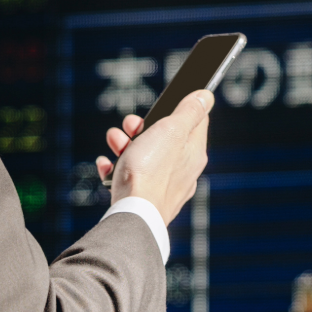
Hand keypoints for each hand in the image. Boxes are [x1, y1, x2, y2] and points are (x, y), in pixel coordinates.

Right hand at [94, 90, 210, 225]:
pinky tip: (107, 166)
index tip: (161, 105)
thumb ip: (189, 111)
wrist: (132, 215)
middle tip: (129, 124)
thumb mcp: (172, 130)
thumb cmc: (151, 170)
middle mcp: (183, 171)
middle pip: (164, 138)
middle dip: (141, 127)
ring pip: (144, 156)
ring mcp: (163, 186)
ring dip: (124, 144)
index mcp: (193, 152)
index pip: (195, 121)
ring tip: (114, 142)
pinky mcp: (144, 199)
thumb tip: (205, 96)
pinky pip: (129, 178)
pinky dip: (116, 168)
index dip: (176, 108)